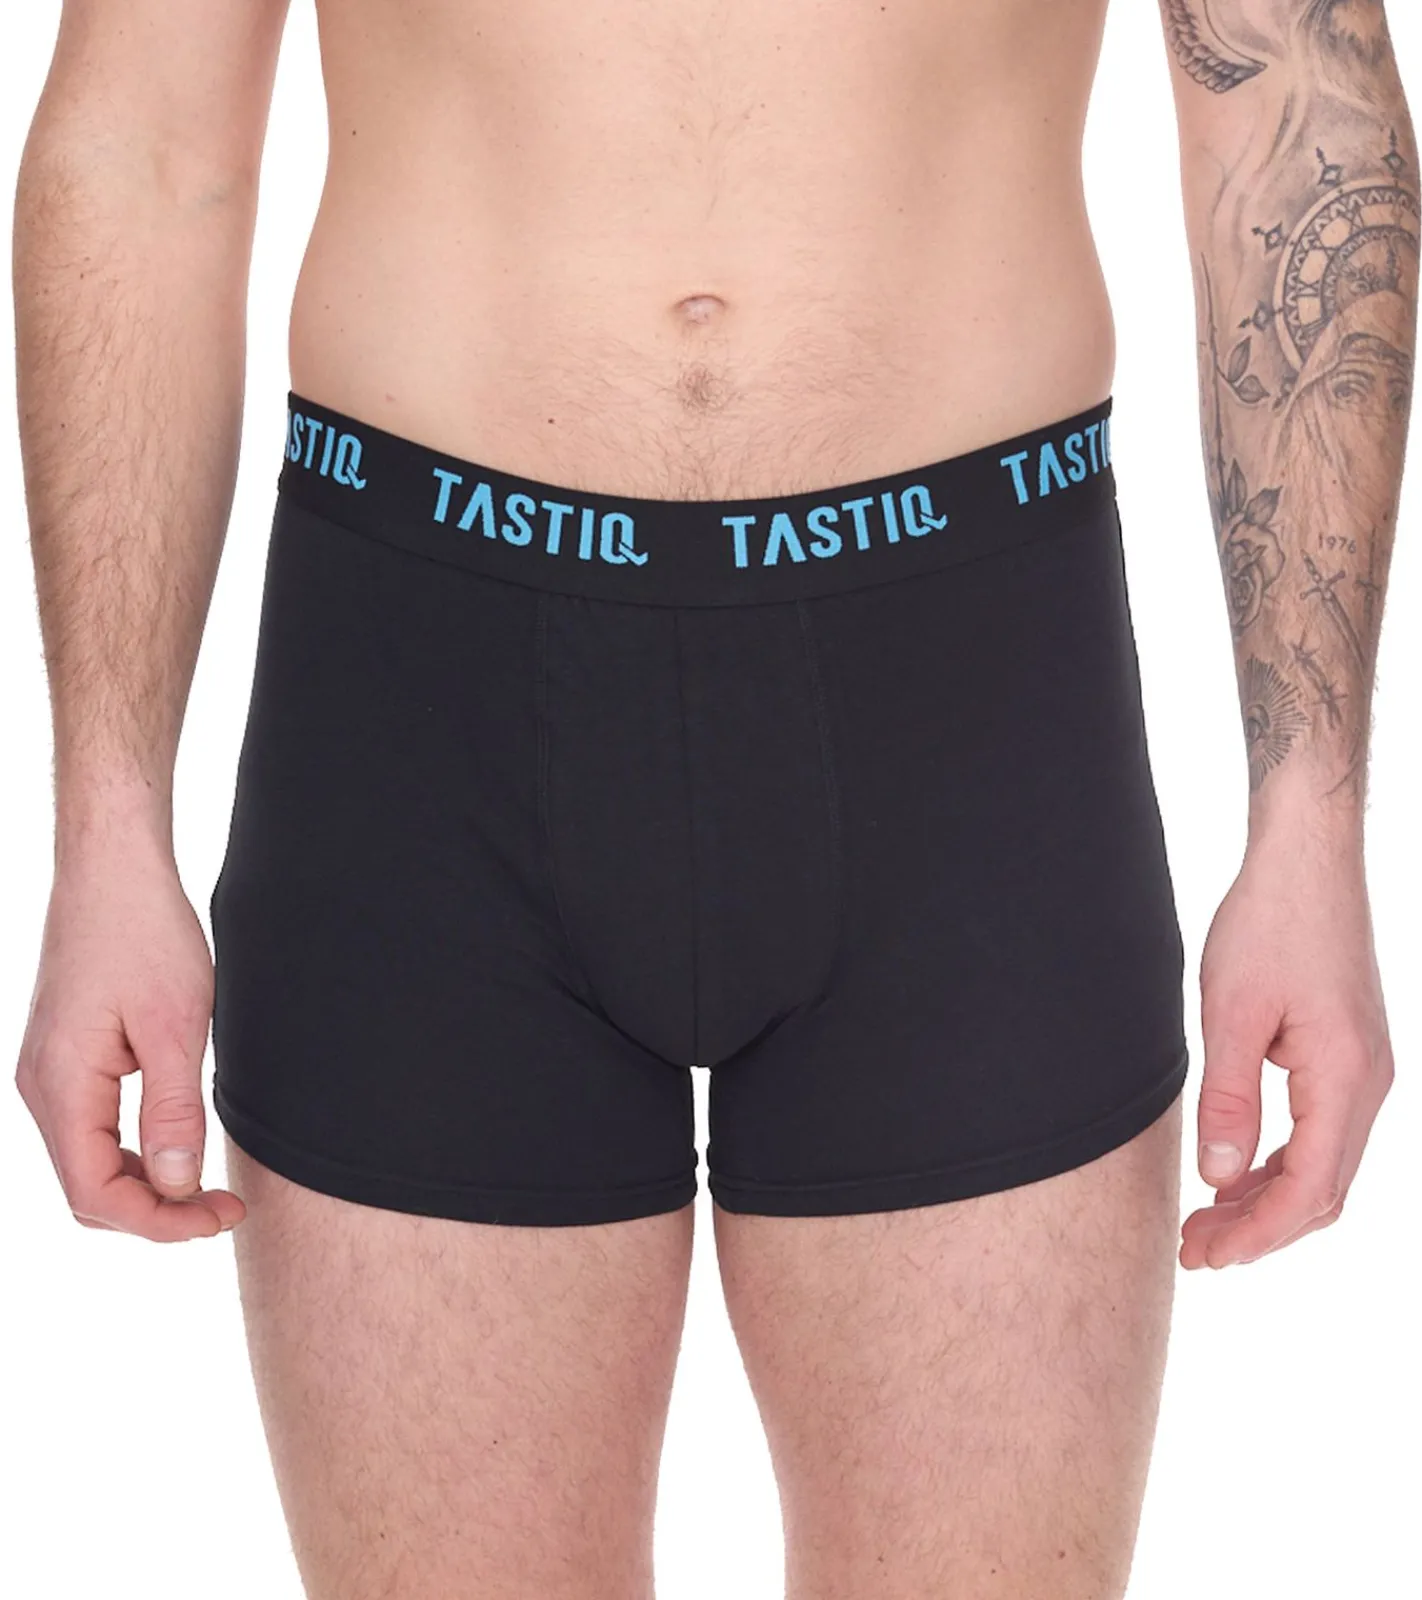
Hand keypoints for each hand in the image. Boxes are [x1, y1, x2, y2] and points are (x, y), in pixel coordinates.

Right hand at [15, 835, 244, 1240]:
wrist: (115, 871)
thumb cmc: (145, 933)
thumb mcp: (176, 1026)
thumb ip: (173, 1111)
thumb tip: (174, 1187)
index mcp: (61, 1086)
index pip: (95, 1194)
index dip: (160, 1222)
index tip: (221, 1216)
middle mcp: (43, 1088)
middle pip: (88, 1188)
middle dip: (156, 1211)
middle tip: (225, 1208)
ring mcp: (51, 1074)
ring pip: (90, 1161)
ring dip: (146, 1185)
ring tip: (209, 1187)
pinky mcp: (68, 1058)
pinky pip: (93, 1128)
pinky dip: (134, 1151)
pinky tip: (179, 1145)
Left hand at [1181, 833, 1392, 1268]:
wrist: (1306, 861)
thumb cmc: (1269, 923)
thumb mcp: (1231, 1011)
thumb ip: (1228, 1097)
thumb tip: (1220, 1178)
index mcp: (1345, 1077)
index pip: (1308, 1188)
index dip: (1257, 1232)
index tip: (1206, 1254)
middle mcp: (1368, 1083)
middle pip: (1322, 1190)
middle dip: (1259, 1230)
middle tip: (1195, 1251)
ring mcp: (1364, 1071)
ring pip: (1323, 1165)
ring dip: (1268, 1200)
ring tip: (1207, 1223)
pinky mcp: (1348, 1056)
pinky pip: (1320, 1133)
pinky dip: (1279, 1164)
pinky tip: (1235, 1175)